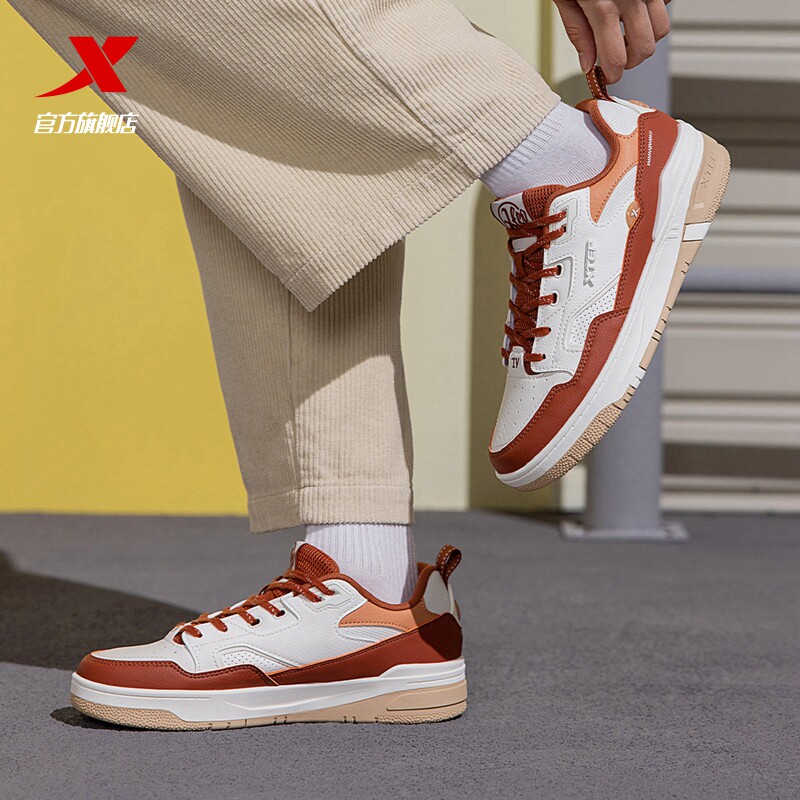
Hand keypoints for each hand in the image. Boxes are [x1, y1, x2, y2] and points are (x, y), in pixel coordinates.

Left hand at [553, 0, 670, 82]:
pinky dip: (653, 12)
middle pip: (645, 49)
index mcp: (603, 6)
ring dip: (645, 39)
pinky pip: (666, 3)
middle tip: (616, 58)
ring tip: (626, 35)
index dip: (613, 74)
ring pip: (661, 29)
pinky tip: (635, 9)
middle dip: (630, 61)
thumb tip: (588, 63)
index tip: (607, 76)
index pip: (617, 59)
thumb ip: (578, 32)